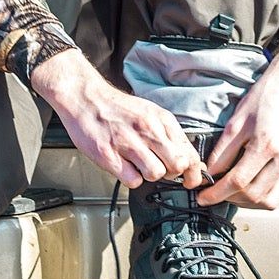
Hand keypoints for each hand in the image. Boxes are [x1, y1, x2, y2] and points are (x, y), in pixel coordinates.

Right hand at [30, 49, 202, 187]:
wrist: (86, 98)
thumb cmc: (117, 108)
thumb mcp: (150, 113)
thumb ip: (168, 134)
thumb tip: (187, 159)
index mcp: (161, 120)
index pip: (189, 153)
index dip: (193, 172)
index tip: (190, 179)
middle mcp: (147, 129)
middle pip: (176, 165)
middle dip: (171, 173)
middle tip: (161, 169)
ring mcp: (127, 142)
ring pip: (155, 174)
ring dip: (149, 175)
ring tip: (139, 165)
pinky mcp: (108, 155)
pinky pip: (132, 180)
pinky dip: (130, 179)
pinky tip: (125, 167)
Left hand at [198, 29, 278, 209]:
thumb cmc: (268, 95)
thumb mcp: (237, 120)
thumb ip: (223, 151)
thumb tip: (210, 172)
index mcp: (267, 144)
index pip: (238, 181)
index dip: (217, 193)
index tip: (204, 197)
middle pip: (252, 195)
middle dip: (229, 198)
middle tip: (214, 192)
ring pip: (268, 200)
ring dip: (246, 201)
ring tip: (230, 190)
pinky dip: (262, 195)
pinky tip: (248, 185)